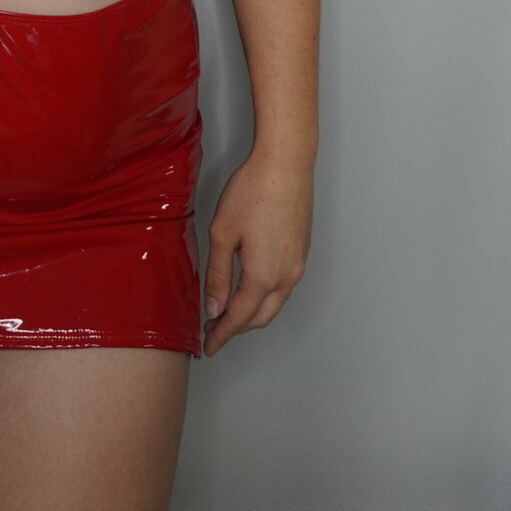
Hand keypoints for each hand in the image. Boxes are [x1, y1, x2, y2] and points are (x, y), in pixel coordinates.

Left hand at [202, 148, 313, 356]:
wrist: (286, 164)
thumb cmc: (253, 192)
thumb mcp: (222, 233)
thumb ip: (217, 275)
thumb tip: (214, 308)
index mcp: (264, 276)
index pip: (239, 319)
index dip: (221, 335)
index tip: (209, 346)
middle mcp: (286, 277)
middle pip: (260, 318)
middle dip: (237, 328)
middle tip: (213, 329)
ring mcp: (298, 265)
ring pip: (274, 304)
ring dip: (252, 313)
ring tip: (228, 311)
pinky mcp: (302, 252)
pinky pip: (283, 287)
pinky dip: (265, 297)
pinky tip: (250, 288)